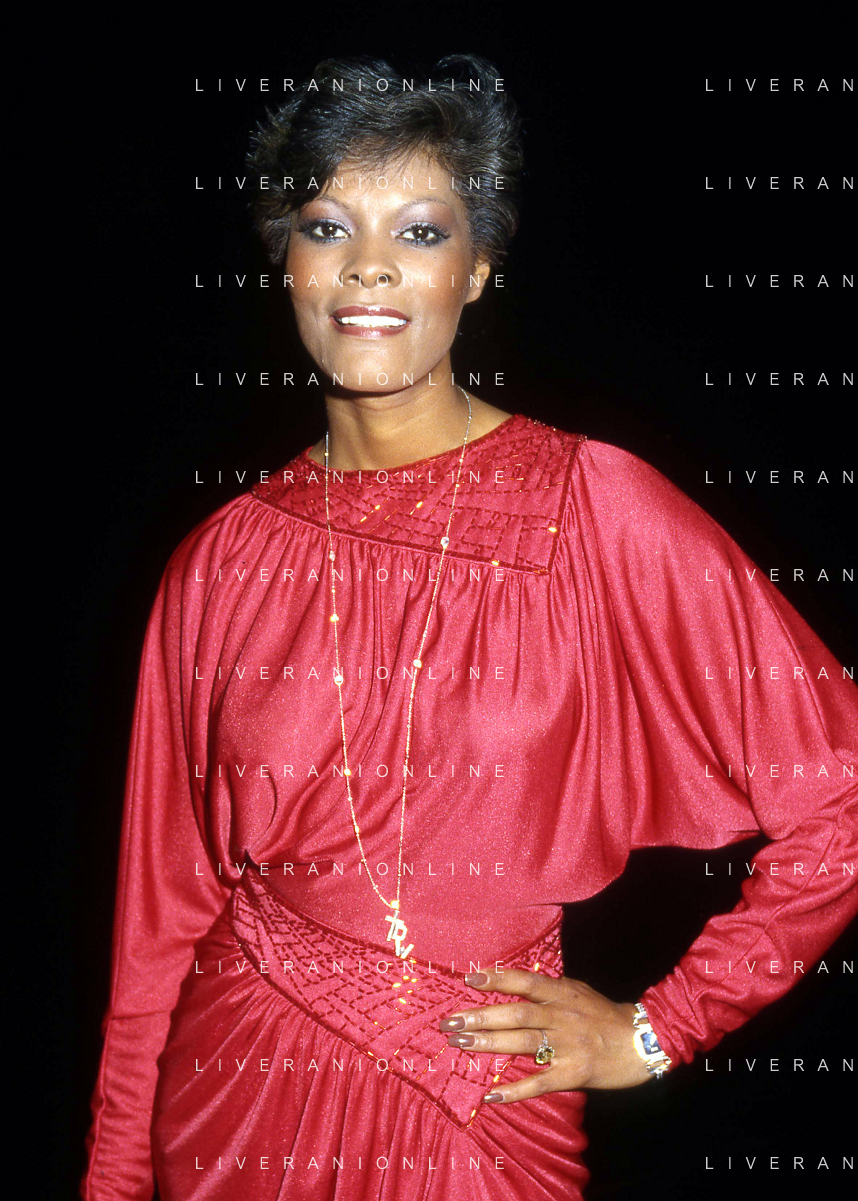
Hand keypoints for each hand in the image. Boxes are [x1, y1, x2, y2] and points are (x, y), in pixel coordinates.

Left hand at [438, 968, 652, 1102]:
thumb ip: (549, 989)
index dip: (497, 979)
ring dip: (488, 1044)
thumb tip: (515, 982)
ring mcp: (567, 1046)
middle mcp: (562, 1017)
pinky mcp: (573, 1074)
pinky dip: (513, 1090)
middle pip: (516, 1014)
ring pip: (522, 1043)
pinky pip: (538, 1083)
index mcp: (563, 994)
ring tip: (459, 1044)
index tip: (469, 978)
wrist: (641, 1042)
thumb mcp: (578, 991)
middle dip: (481, 1017)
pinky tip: (490, 1096)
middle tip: (451, 1021)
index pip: (525, 982)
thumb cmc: (605, 1015)